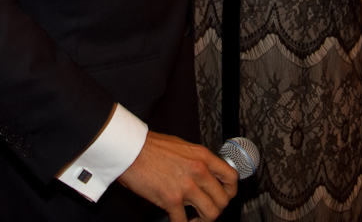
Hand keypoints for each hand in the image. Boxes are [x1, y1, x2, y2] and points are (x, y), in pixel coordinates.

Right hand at [117, 131, 237, 220]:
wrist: (129, 149)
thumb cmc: (150, 146)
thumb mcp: (182, 147)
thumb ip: (196, 160)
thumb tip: (204, 173)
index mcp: (202, 156)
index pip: (231, 177)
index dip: (231, 191)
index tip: (225, 195)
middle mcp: (199, 171)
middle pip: (223, 199)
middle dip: (216, 208)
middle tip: (206, 210)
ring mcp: (186, 186)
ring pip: (211, 213)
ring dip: (203, 220)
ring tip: (194, 219)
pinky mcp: (171, 199)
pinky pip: (184, 221)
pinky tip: (176, 220)